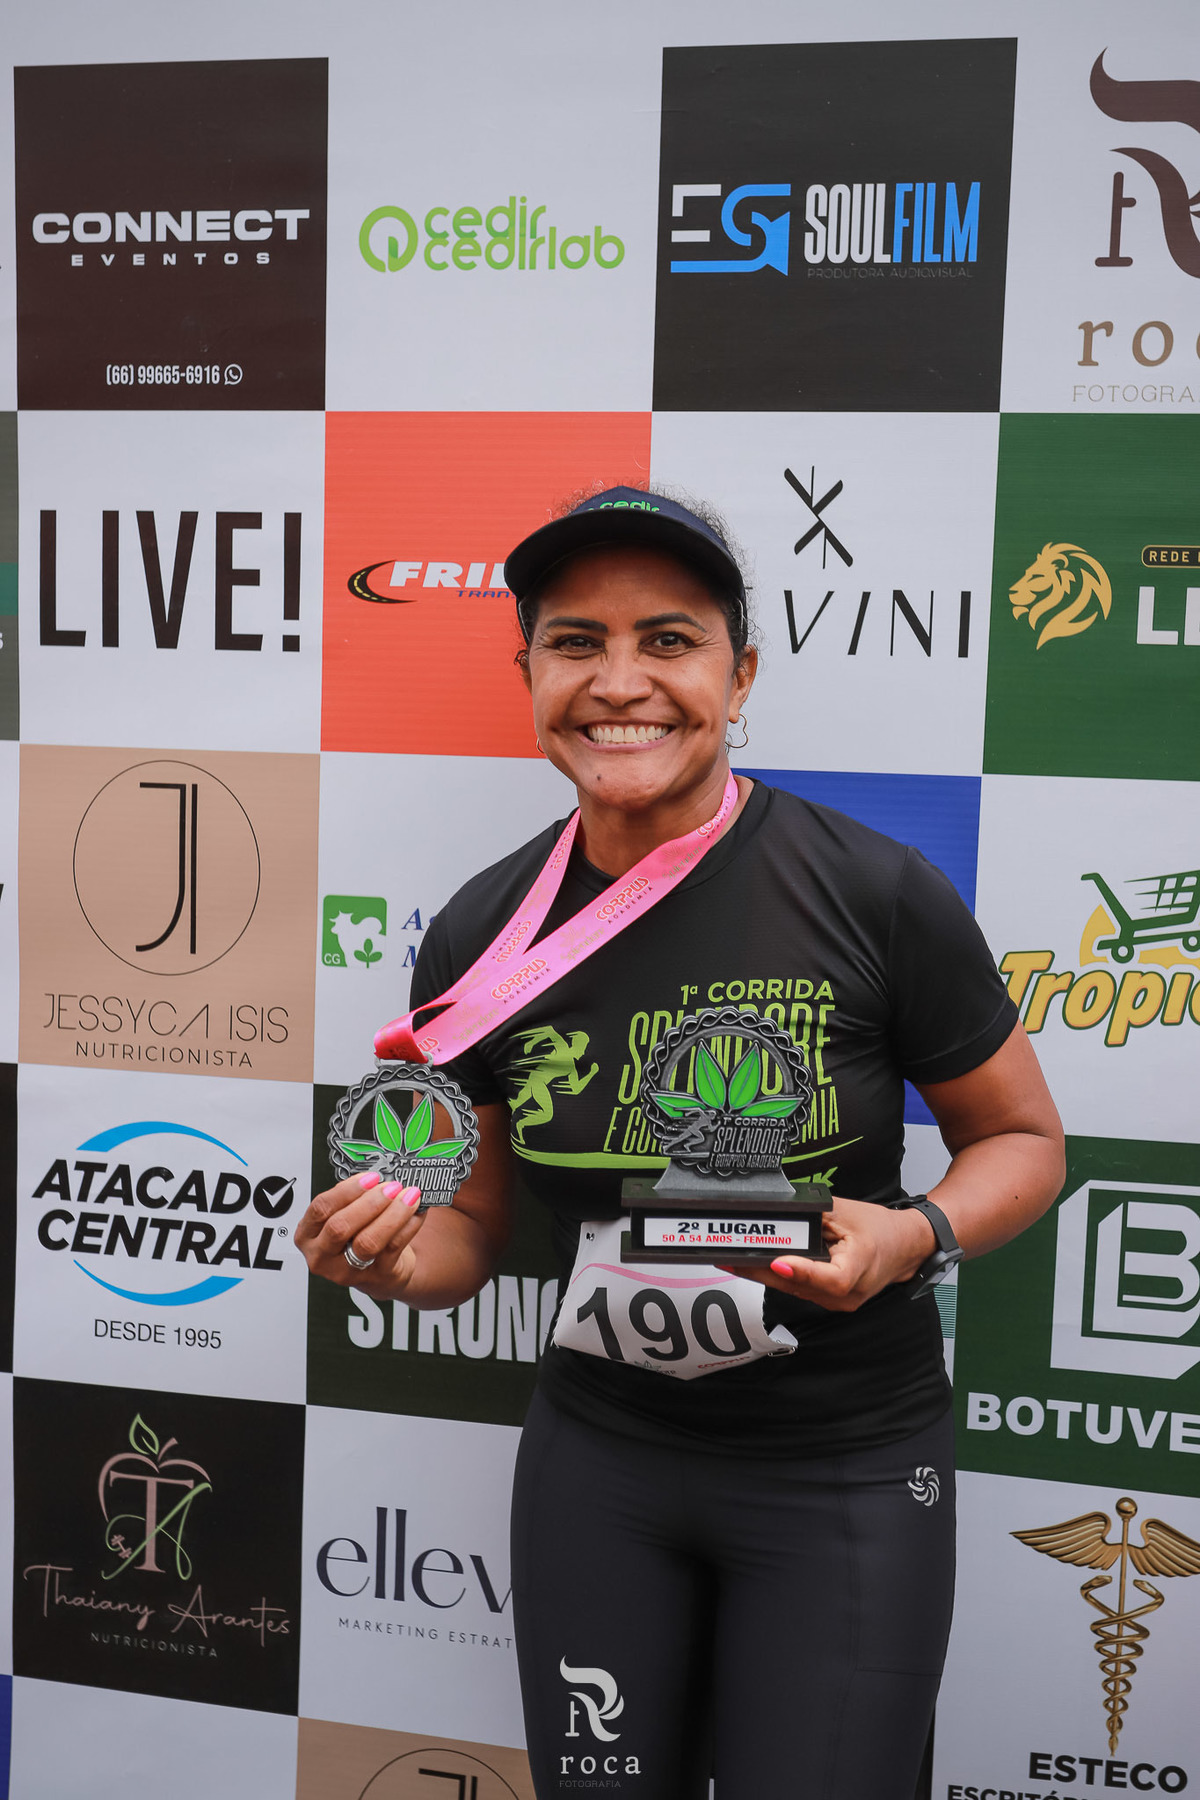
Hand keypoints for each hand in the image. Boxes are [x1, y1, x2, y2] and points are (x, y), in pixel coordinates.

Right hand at [295, 1171, 426, 1295]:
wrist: (381, 1274)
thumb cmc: (357, 1239)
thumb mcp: (344, 1217)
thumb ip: (352, 1199)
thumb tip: (375, 1179)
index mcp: (308, 1236)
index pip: (320, 1209)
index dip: (347, 1190)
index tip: (370, 1178)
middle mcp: (322, 1256)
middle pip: (340, 1227)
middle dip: (370, 1202)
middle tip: (391, 1187)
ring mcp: (347, 1271)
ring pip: (368, 1241)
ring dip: (392, 1214)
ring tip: (408, 1196)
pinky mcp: (376, 1277)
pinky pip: (393, 1247)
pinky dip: (408, 1225)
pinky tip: (416, 1212)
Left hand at [724, 1195, 935, 1312]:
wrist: (905, 1247)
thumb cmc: (881, 1229)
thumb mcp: (847, 1211)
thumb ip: (814, 1213)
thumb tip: (780, 1209)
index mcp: (859, 1268)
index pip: (830, 1278)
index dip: (802, 1271)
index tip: (778, 1261)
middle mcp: (849, 1294)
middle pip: (801, 1285)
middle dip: (762, 1271)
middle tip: (731, 1258)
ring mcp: (840, 1302)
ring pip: (796, 1290)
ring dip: (764, 1275)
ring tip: (734, 1261)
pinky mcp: (831, 1301)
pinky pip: (800, 1290)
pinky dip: (779, 1278)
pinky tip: (757, 1266)